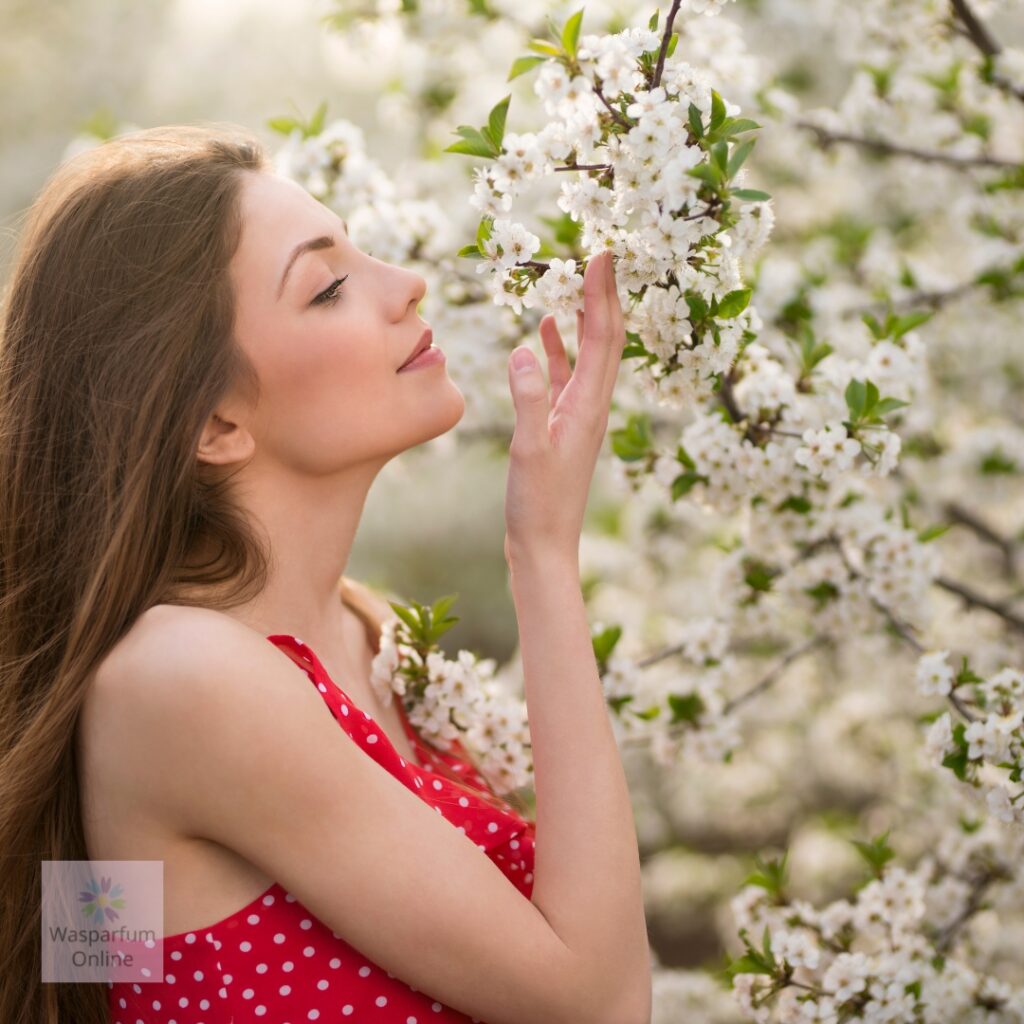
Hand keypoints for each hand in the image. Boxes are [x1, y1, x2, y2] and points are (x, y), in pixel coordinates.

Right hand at [503, 250, 625, 565]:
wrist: (544, 547)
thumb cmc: (539, 505)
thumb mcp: (531, 450)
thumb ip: (530, 400)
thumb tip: (524, 350)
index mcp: (590, 407)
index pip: (604, 338)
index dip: (604, 295)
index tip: (605, 255)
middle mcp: (593, 407)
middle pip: (606, 340)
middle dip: (603, 297)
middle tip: (599, 257)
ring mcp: (580, 417)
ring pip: (588, 356)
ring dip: (584, 319)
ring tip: (573, 284)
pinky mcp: (564, 428)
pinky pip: (567, 378)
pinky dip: (561, 351)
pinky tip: (547, 334)